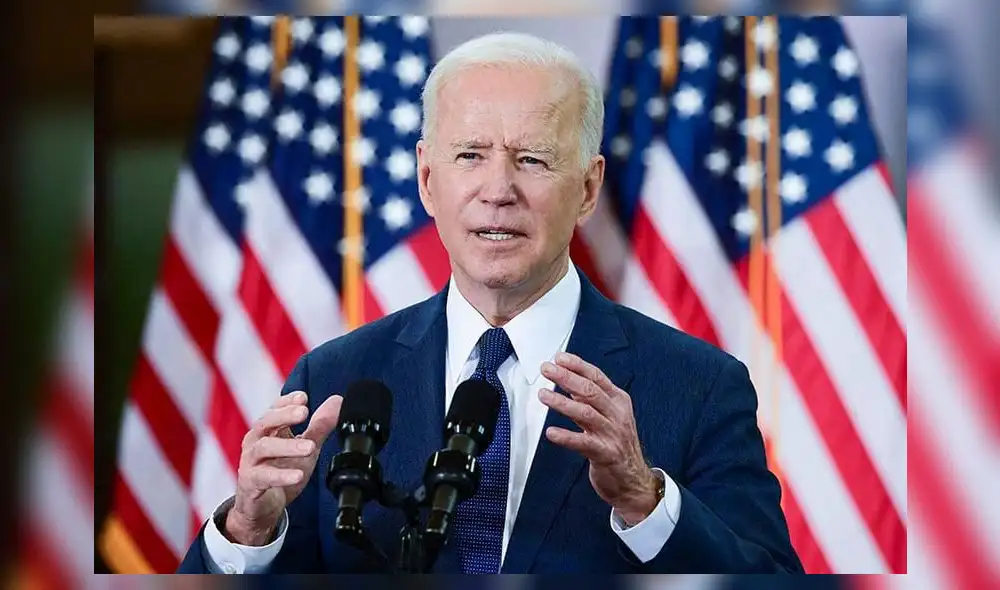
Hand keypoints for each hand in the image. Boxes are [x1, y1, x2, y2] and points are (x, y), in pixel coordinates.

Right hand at [226, 391, 341, 544]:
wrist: (263, 507)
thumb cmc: (281, 470)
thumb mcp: (305, 447)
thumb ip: (320, 426)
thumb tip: (337, 401)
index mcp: (268, 430)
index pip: (275, 409)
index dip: (287, 401)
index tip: (303, 397)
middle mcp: (256, 442)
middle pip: (265, 422)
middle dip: (284, 415)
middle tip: (304, 413)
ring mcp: (251, 462)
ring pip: (264, 448)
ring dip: (288, 446)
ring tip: (310, 447)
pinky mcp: (250, 482)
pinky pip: (264, 477)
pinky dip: (281, 476)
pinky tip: (298, 475)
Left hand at [539, 352, 659, 525]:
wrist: (634, 480)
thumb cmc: (617, 445)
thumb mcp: (609, 416)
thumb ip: (591, 400)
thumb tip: (567, 380)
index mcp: (618, 402)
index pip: (597, 377)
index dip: (577, 365)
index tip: (559, 358)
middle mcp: (617, 415)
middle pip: (590, 391)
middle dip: (566, 377)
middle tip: (547, 370)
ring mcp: (612, 434)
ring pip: (585, 413)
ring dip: (562, 402)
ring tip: (543, 395)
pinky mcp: (606, 454)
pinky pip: (583, 443)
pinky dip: (566, 437)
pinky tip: (551, 433)